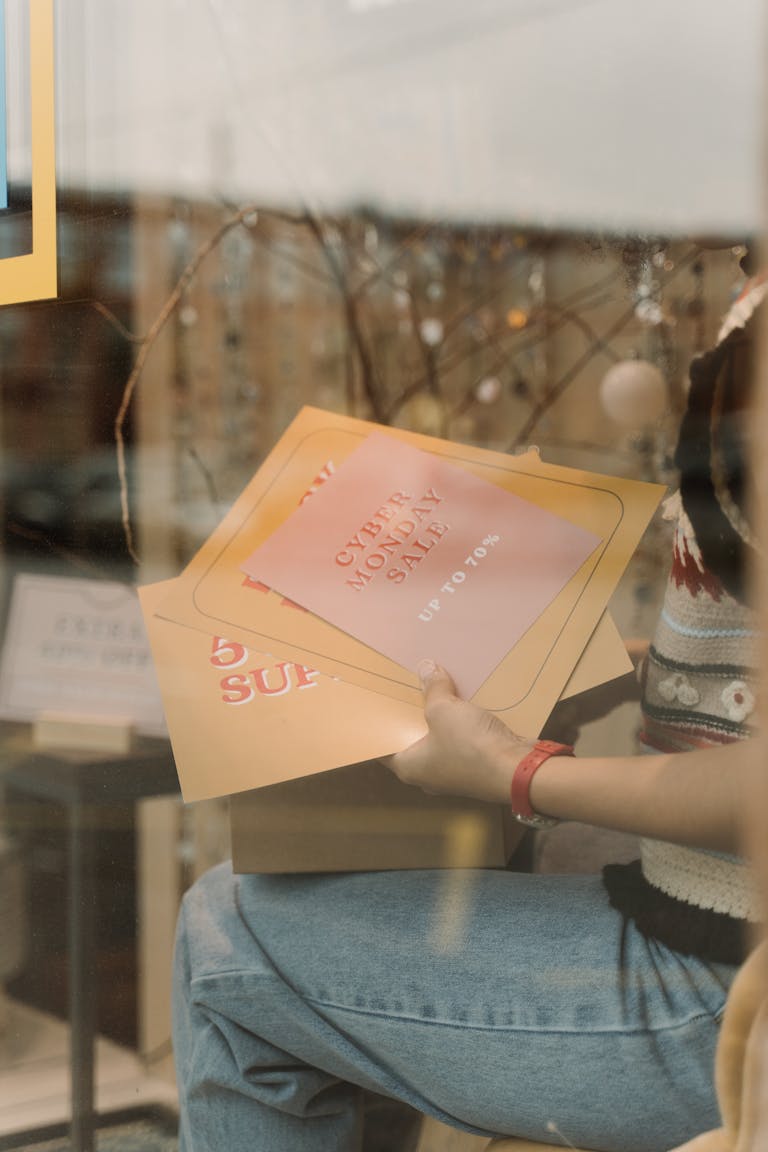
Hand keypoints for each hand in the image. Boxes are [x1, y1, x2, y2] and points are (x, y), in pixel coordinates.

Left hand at [388, 660, 533, 803]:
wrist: (518, 770)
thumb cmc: (469, 745)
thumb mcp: (443, 709)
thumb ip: (432, 688)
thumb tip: (425, 667)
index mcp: (409, 767)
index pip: (383, 745)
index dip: (380, 724)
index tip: (376, 705)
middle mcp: (427, 775)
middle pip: (413, 740)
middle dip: (413, 715)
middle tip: (407, 688)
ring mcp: (453, 773)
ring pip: (440, 741)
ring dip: (440, 719)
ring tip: (435, 690)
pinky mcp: (476, 767)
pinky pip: (462, 743)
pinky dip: (461, 726)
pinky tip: (464, 703)